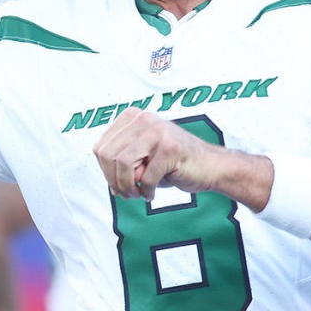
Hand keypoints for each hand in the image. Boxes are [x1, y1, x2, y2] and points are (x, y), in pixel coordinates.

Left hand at [93, 108, 218, 200]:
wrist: (209, 165)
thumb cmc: (173, 162)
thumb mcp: (142, 158)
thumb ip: (121, 164)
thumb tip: (110, 185)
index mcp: (133, 117)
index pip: (101, 147)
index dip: (105, 171)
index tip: (117, 183)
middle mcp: (144, 119)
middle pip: (109, 156)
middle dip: (114, 181)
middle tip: (126, 193)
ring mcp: (157, 132)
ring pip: (123, 165)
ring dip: (127, 187)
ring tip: (137, 193)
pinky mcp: (170, 148)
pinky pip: (146, 177)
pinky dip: (146, 192)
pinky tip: (150, 193)